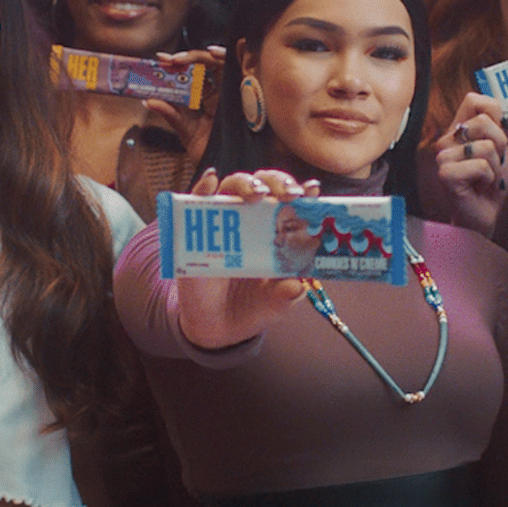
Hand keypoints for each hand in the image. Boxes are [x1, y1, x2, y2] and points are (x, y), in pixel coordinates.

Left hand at [143, 45, 226, 165]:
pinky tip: (214, 53)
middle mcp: (221, 93)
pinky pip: (238, 69)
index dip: (178, 65)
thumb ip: (170, 114)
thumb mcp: (185, 131)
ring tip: (184, 57)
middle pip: (206, 66)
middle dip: (187, 58)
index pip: (193, 75)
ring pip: (220, 64)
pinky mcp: (245, 91)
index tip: (160, 60)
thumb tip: (147, 100)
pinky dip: (228, 57)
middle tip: (168, 60)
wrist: (224, 167)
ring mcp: (233, 91)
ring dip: (203, 55)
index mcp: (206, 99)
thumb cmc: (209, 151)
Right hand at [174, 168, 314, 348]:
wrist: (215, 325)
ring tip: (257, 194)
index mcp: (276, 231)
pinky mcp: (194, 228)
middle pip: (266, 185)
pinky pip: (196, 201)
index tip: (312, 190)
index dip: (303, 192)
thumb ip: (286, 295)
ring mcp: (223, 220)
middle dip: (279, 183)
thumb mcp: (273, 303)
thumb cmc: (251, 305)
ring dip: (247, 184)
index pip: (292, 202)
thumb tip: (297, 286)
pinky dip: (203, 187)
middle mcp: (252, 218)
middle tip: (289, 194)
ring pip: (234, 186)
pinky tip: (210, 181)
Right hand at [431, 93, 507, 236]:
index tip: (495, 139)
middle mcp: (447, 140)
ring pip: (486, 146)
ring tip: (484, 178)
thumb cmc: (490, 184)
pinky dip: (488, 178)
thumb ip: (495, 125)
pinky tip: (478, 187)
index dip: (494, 115)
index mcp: (457, 130)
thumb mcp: (499, 149)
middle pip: (484, 122)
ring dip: (495, 167)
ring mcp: (443, 157)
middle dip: (499, 146)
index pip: (474, 99)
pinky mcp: (445, 174)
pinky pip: (481, 165)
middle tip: (491, 165)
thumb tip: (494, 108)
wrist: (483, 215)